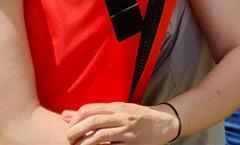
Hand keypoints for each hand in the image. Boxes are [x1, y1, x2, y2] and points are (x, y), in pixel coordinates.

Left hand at [61, 102, 178, 144]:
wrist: (165, 123)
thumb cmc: (138, 116)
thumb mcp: (118, 110)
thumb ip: (93, 112)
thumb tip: (64, 115)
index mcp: (116, 107)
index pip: (88, 109)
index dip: (74, 120)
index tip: (69, 129)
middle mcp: (121, 116)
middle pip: (91, 122)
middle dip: (75, 133)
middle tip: (69, 141)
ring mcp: (127, 130)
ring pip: (99, 136)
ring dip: (84, 144)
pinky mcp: (132, 143)